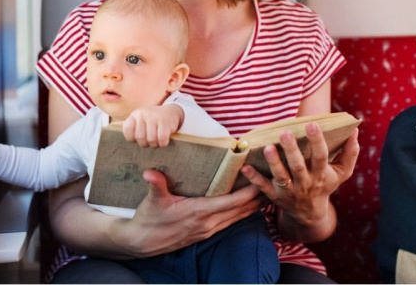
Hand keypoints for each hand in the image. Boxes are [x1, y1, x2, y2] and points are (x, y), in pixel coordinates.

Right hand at [113, 169, 266, 256]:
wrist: (142, 242)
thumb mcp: (152, 200)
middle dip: (258, 197)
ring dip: (253, 206)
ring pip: (238, 218)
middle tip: (273, 181)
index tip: (262, 178)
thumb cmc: (148, 219)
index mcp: (199, 212)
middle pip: (242, 210)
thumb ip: (155, 185)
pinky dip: (241, 212)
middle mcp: (208, 223)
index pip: (232, 202)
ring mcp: (208, 230)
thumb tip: (150, 173)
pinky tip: (248, 206)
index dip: (250, 192)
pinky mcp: (205, 233)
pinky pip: (230, 222)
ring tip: (267, 192)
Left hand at [122, 104, 183, 146]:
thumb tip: (131, 149)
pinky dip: (163, 143)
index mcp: (134, 115)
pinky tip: (164, 140)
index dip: (133, 138)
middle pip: (140, 137)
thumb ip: (134, 131)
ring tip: (157, 141)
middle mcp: (142, 114)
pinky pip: (161, 138)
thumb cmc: (153, 123)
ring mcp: (154, 117)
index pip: (127, 129)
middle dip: (145, 143)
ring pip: (151, 139)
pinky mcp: (165, 121)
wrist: (171, 112)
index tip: (139, 138)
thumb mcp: (141, 122)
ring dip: (155, 144)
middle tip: (150, 141)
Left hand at [241, 124, 359, 241]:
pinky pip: (263, 188)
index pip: (321, 156)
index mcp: (321, 175)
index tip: (312, 124)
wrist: (311, 214)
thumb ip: (350, 153)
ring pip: (281, 177)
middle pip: (298, 167)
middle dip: (292, 150)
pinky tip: (245, 167)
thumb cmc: (326, 184)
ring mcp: (289, 191)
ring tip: (267, 148)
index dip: (317, 141)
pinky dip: (254, 178)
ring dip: (274, 163)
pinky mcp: (275, 196)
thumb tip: (355, 131)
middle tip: (284, 133)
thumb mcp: (342, 172)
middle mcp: (305, 183)